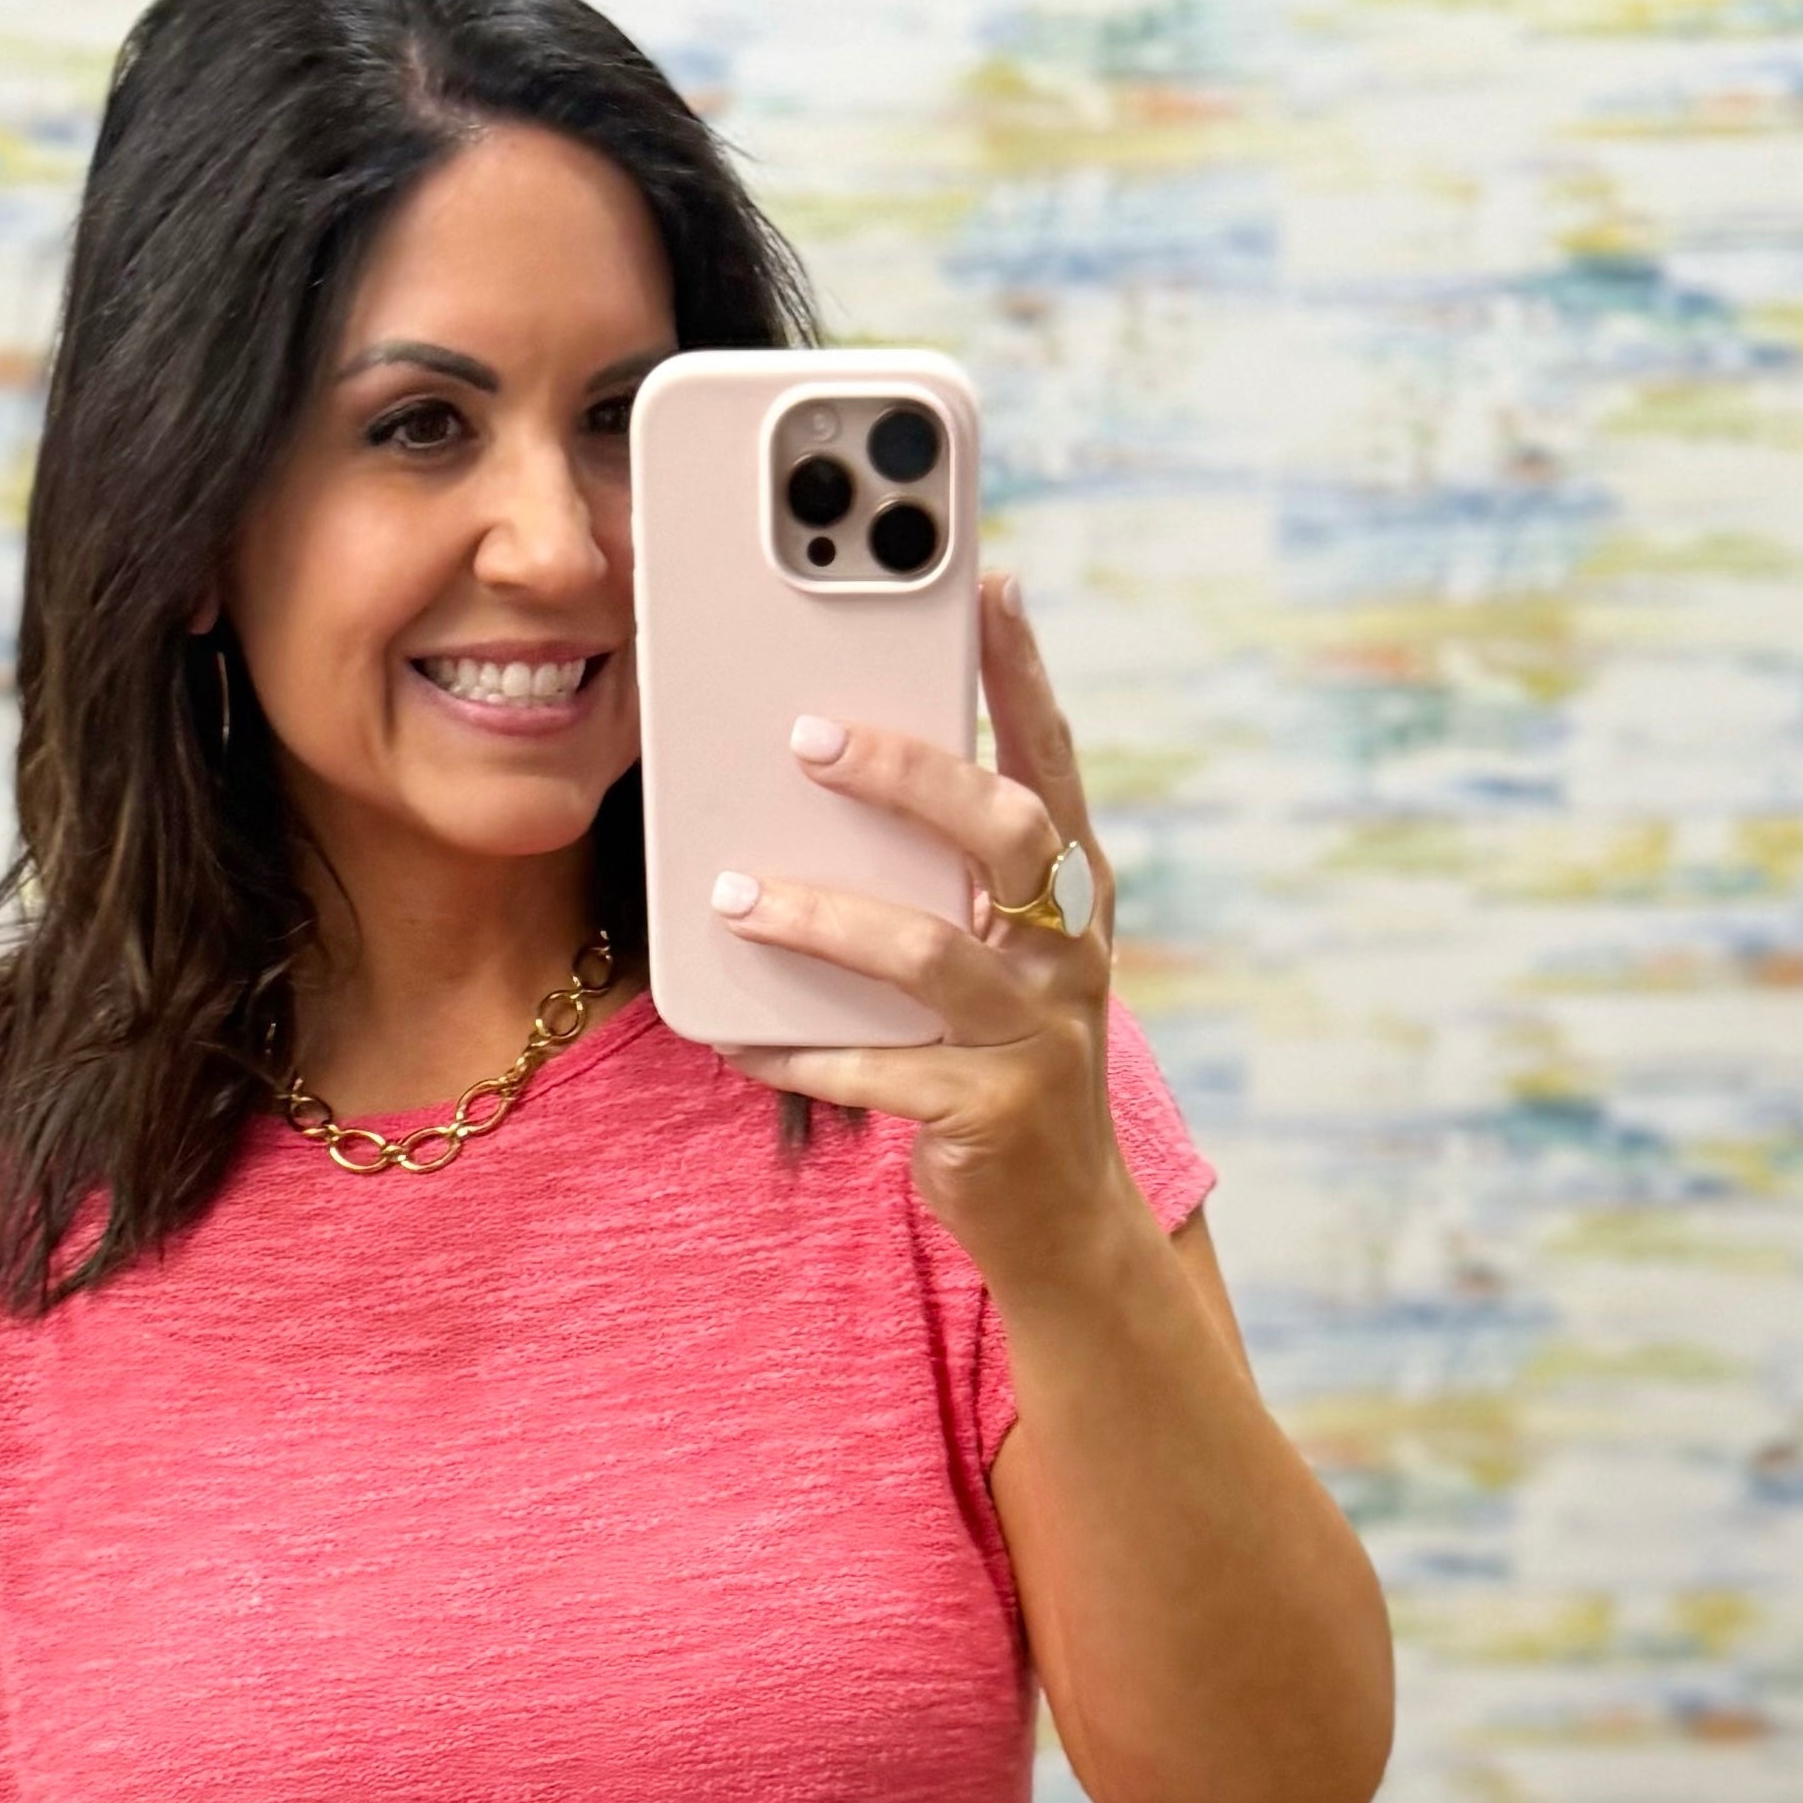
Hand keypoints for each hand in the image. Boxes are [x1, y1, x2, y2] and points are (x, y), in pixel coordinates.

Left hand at [708, 570, 1134, 1292]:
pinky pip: (875, 1071)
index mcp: (1070, 895)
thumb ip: (942, 879)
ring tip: (732, 891)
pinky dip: (796, 1052)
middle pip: (1003, 833)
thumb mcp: (992, 956)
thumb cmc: (999, 1057)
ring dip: (821, 919)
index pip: (1052, 761)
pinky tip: (732, 1037)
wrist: (1060, 1218)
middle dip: (909, 775)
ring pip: (924, 955)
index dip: (1024, 675)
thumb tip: (823, 775)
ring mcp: (1035, 1034)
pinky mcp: (988, 1112)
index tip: (990, 584)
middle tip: (808, 738)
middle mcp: (1067, 952)